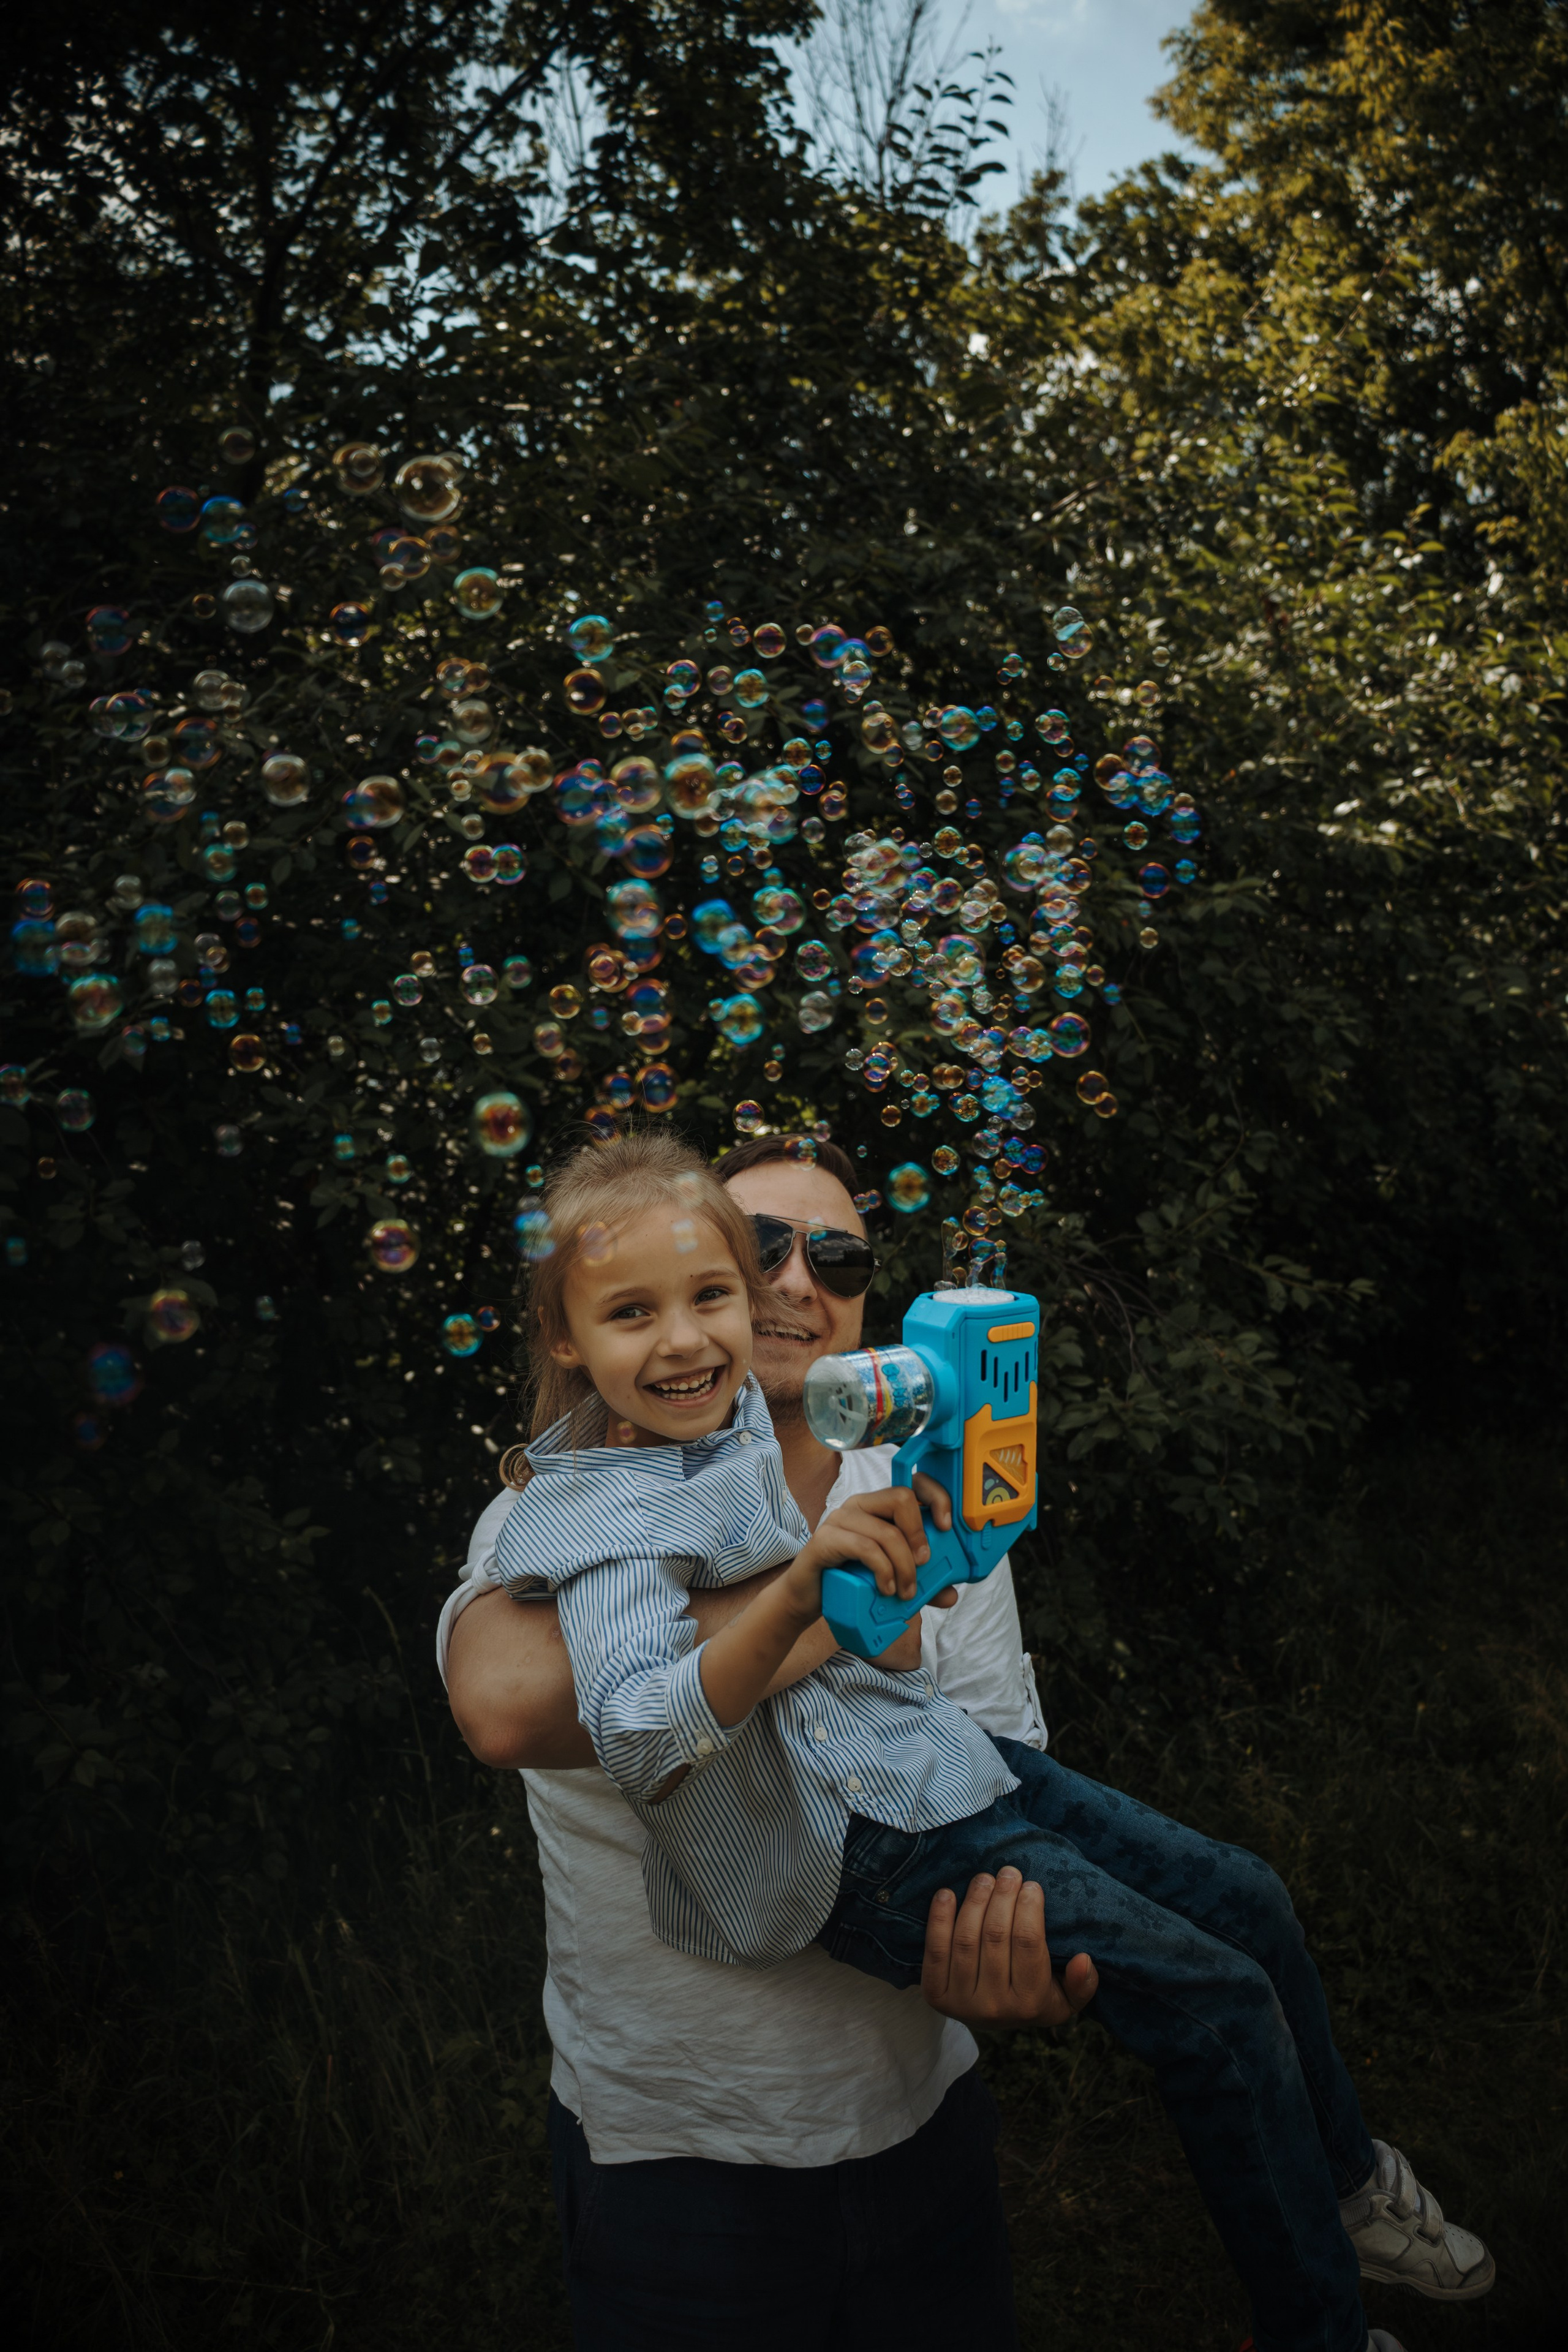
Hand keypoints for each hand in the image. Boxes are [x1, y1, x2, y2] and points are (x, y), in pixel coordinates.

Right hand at [782, 1484, 931, 1621]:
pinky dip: (883, 1570)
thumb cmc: (850, 1581)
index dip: (936, 1498)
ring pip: (886, 1531)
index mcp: (879, 1507)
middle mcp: (860, 1505)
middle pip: (901, 1498)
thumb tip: (951, 1595)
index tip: (946, 1527)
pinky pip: (864, 1547)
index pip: (912, 1484)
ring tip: (905, 1592)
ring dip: (903, 1566)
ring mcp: (840, 1519)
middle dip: (919, 1535)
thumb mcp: (893, 1580)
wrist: (808, 1598)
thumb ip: (922, 1584)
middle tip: (923, 1565)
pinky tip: (886, 1588)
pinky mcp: (825, 1539)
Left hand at [921, 1866, 1098, 2027]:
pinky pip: (935, 1950)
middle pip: (996, 1937)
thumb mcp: (1066, 1998)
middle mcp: (994, 2008)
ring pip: (966, 1939)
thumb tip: (1083, 1959)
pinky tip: (947, 1893)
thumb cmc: (1035, 1997)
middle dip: (1003, 1897)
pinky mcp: (935, 1994)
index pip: (1029, 1944)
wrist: (993, 2018)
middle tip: (1008, 1872)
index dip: (1029, 1908)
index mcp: (1030, 2005)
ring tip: (984, 1878)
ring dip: (974, 1901)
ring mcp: (961, 2002)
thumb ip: (1082, 1984)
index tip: (1031, 1884)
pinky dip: (939, 1918)